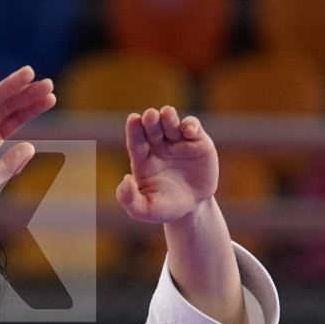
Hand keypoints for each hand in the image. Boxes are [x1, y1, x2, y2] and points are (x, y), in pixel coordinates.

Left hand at [116, 106, 218, 223]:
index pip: (136, 141)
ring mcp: (178, 142)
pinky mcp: (198, 142)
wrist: (193, 208)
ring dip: (168, 117)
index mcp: (142, 159)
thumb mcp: (144, 210)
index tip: (133, 119)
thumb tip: (126, 179)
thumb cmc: (165, 208)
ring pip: (171, 123)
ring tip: (166, 113)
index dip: (134, 130)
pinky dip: (191, 125)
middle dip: (151, 120)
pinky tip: (188, 130)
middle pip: (152, 128)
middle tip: (150, 115)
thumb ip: (129, 199)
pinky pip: (193, 127)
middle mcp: (159, 146)